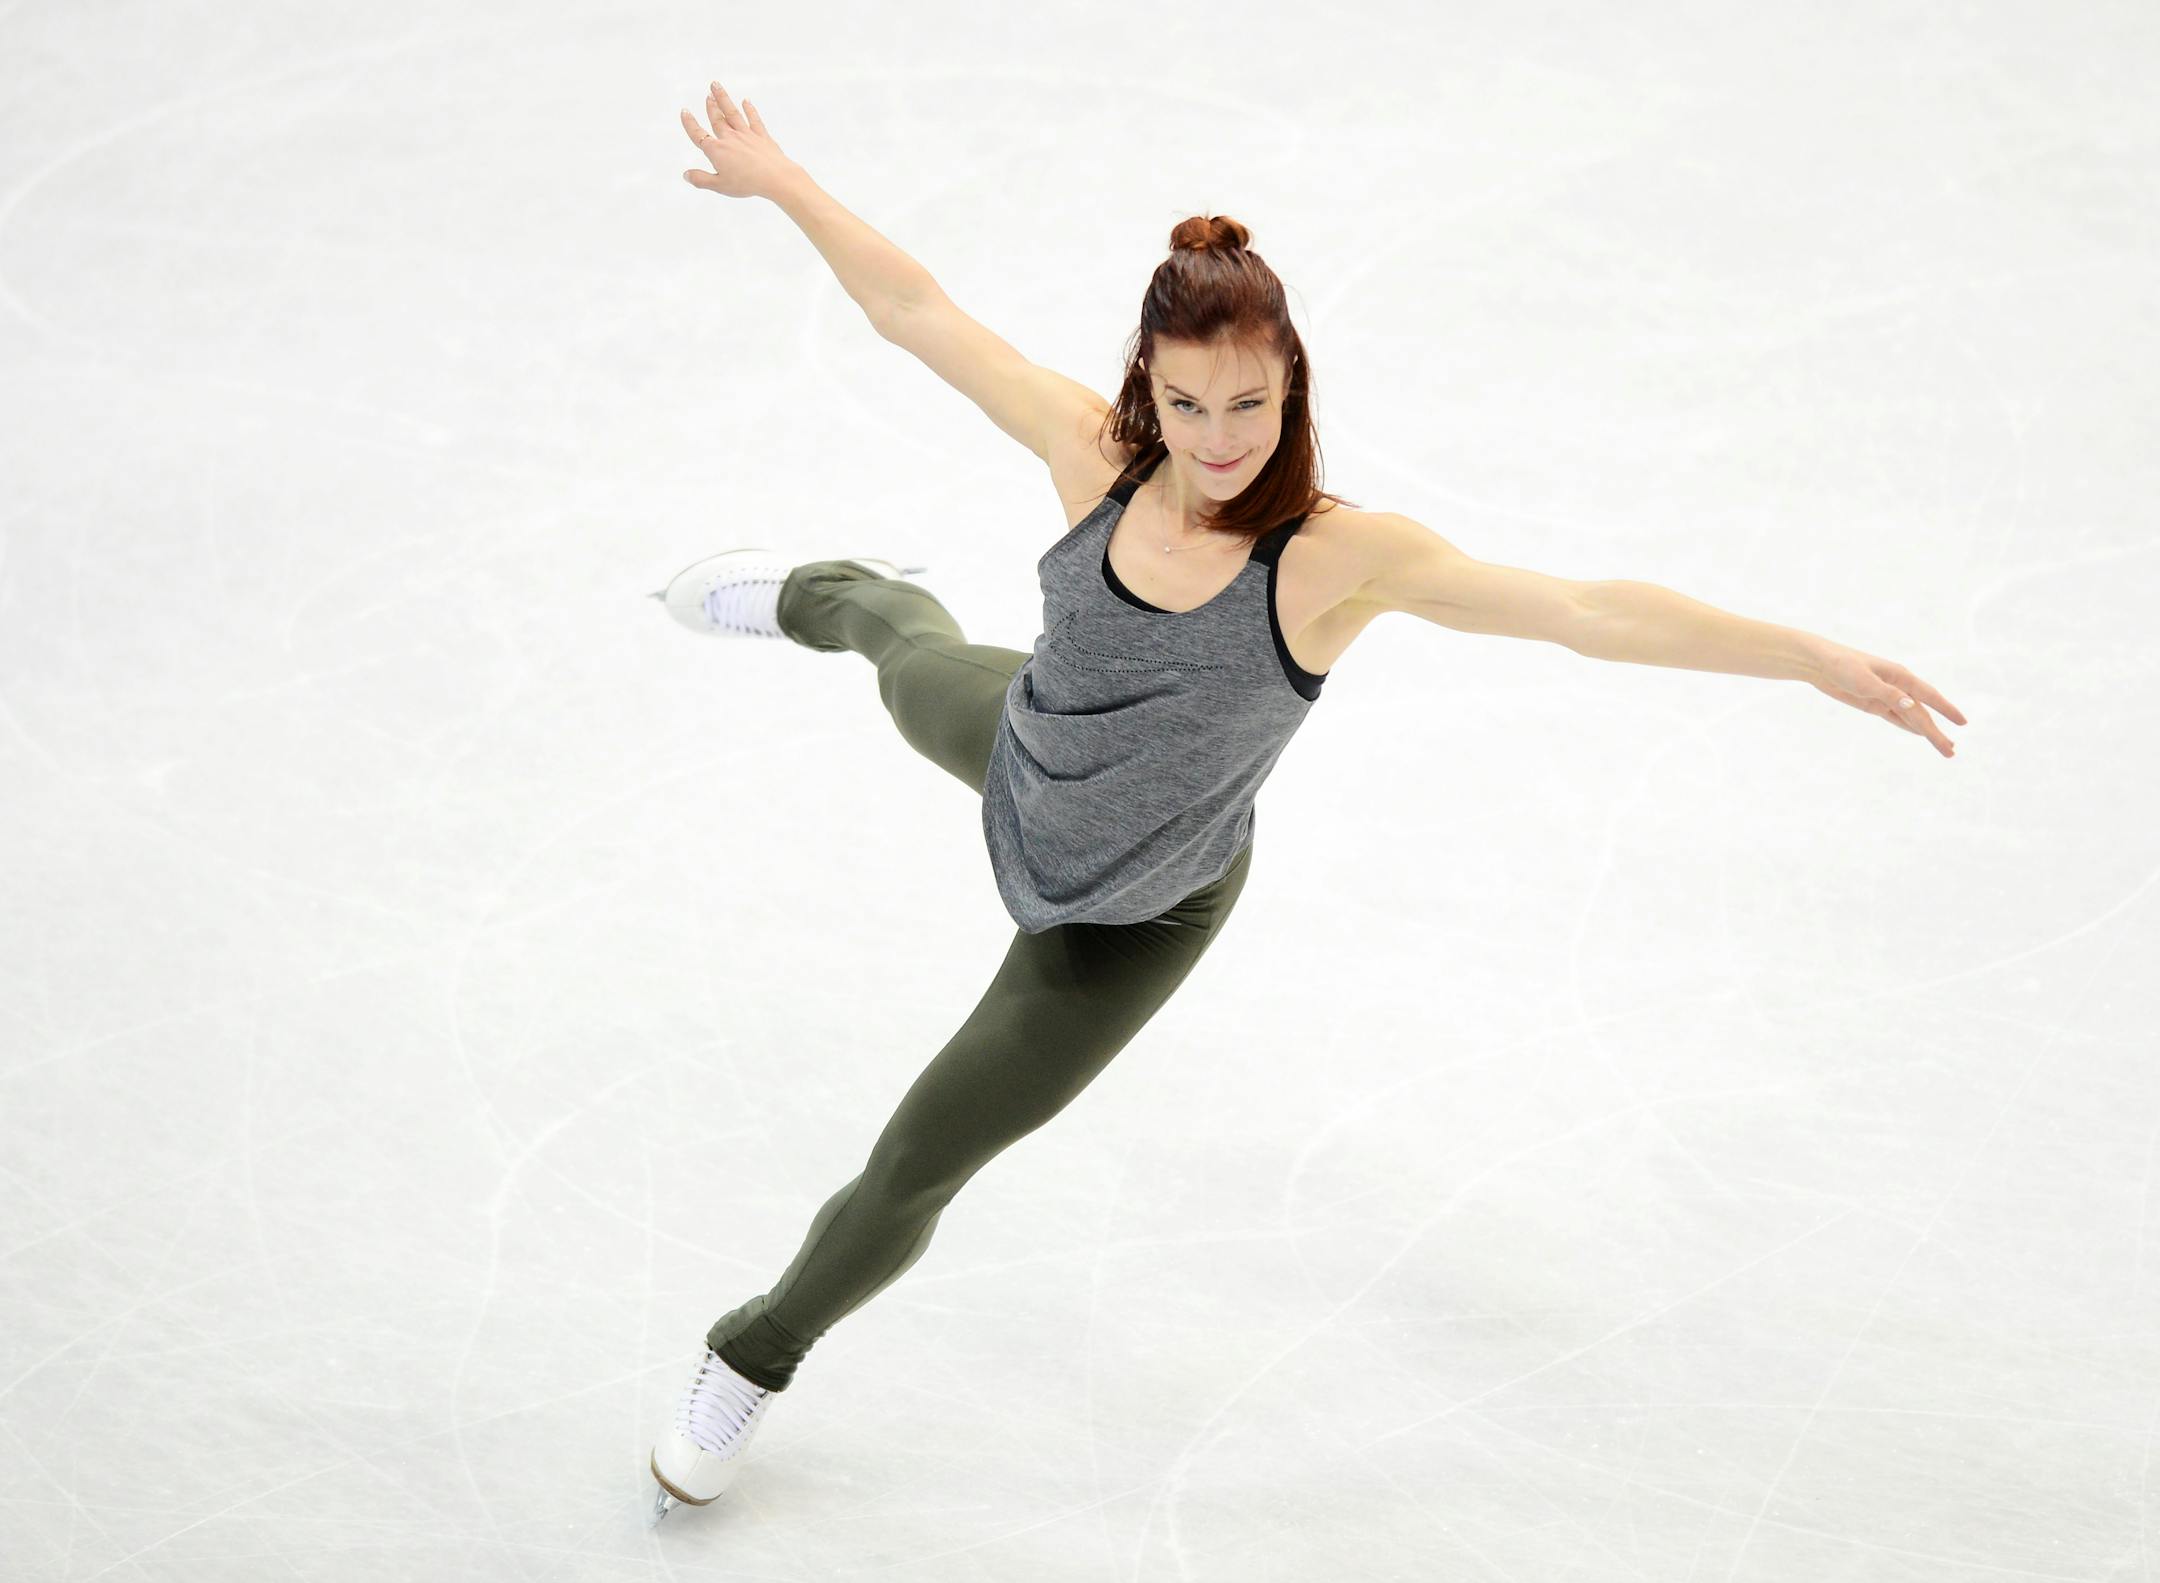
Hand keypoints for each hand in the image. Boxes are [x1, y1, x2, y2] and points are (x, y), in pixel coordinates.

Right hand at [680, 80, 796, 200]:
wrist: (775, 177)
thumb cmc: (747, 183)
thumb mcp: (720, 186)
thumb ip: (701, 179)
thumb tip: (686, 174)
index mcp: (717, 151)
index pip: (698, 135)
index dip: (690, 124)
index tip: (684, 111)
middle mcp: (730, 138)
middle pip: (717, 119)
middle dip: (711, 105)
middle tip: (707, 93)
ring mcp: (746, 135)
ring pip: (732, 113)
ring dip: (724, 99)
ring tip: (717, 86)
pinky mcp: (762, 136)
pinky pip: (754, 120)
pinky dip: (750, 110)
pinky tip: (746, 101)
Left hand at [1808, 640, 1966, 757]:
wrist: (1819, 663)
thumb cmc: (1842, 666)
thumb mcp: (1864, 680)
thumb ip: (1888, 693)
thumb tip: (1911, 705)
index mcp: (1900, 676)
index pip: (1929, 696)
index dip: (1946, 710)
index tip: (1962, 722)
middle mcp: (1898, 686)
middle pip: (1921, 713)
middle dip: (1936, 732)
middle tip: (1951, 751)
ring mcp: (1886, 696)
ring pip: (1911, 717)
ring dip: (1926, 732)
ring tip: (1943, 747)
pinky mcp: (1873, 704)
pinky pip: (1896, 718)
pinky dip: (1908, 727)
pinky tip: (1920, 734)